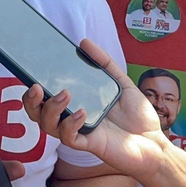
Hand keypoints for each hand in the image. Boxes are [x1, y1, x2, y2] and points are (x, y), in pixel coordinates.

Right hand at [22, 39, 169, 181]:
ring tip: (64, 93)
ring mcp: (79, 132)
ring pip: (49, 126)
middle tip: (36, 87)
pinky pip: (70, 138)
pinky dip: (70, 124)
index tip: (30, 72)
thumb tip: (84, 42)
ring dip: (50, 109)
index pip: (46, 98)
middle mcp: (72, 119)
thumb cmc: (137, 116)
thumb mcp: (121, 83)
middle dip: (31, 101)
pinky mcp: (89, 144)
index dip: (33, 88)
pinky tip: (81, 112)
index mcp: (76, 104)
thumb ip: (104, 63)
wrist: (155, 143)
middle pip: (38, 113)